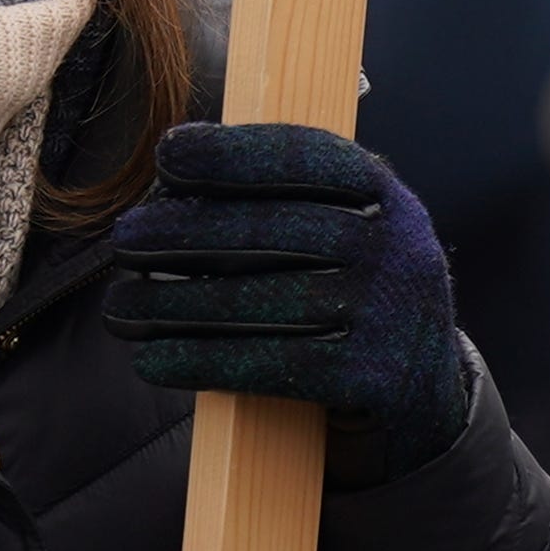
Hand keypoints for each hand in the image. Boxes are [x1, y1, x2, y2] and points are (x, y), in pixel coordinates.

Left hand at [111, 123, 464, 482]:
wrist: (428, 398)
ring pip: (265, 301)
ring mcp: (393, 316)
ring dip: (177, 305)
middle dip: (186, 232)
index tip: (167, 155)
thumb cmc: (355, 297)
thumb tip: (171, 187)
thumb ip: (287, 201)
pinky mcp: (377, 379)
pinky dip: (204, 362)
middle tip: (123, 238)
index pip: (306, 156)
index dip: (234, 152)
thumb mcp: (351, 232)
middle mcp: (399, 247)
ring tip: (121, 307)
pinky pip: (274, 365)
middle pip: (275, 231)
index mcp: (386, 195)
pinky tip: (154, 360)